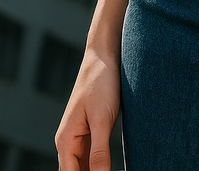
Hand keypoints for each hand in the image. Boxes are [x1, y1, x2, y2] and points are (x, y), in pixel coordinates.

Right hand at [55, 47, 120, 170]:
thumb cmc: (101, 83)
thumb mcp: (102, 119)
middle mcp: (69, 142)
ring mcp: (80, 137)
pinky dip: (101, 164)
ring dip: (97, 170)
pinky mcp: (92, 131)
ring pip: (85, 166)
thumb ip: (99, 151)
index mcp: (65, 141)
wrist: (104, 56)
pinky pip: (93, 156)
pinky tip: (113, 166)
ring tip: (117, 169)